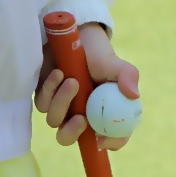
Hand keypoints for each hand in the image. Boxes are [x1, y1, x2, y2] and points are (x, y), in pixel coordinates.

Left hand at [36, 22, 139, 151]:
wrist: (73, 33)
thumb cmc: (97, 51)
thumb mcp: (114, 62)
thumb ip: (127, 76)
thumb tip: (133, 95)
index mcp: (104, 113)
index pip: (112, 138)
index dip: (109, 143)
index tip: (101, 138)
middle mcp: (82, 114)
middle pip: (72, 138)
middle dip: (73, 133)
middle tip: (80, 118)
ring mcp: (61, 107)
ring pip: (55, 120)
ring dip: (62, 102)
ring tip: (70, 79)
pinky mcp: (45, 96)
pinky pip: (42, 103)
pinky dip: (50, 90)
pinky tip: (58, 73)